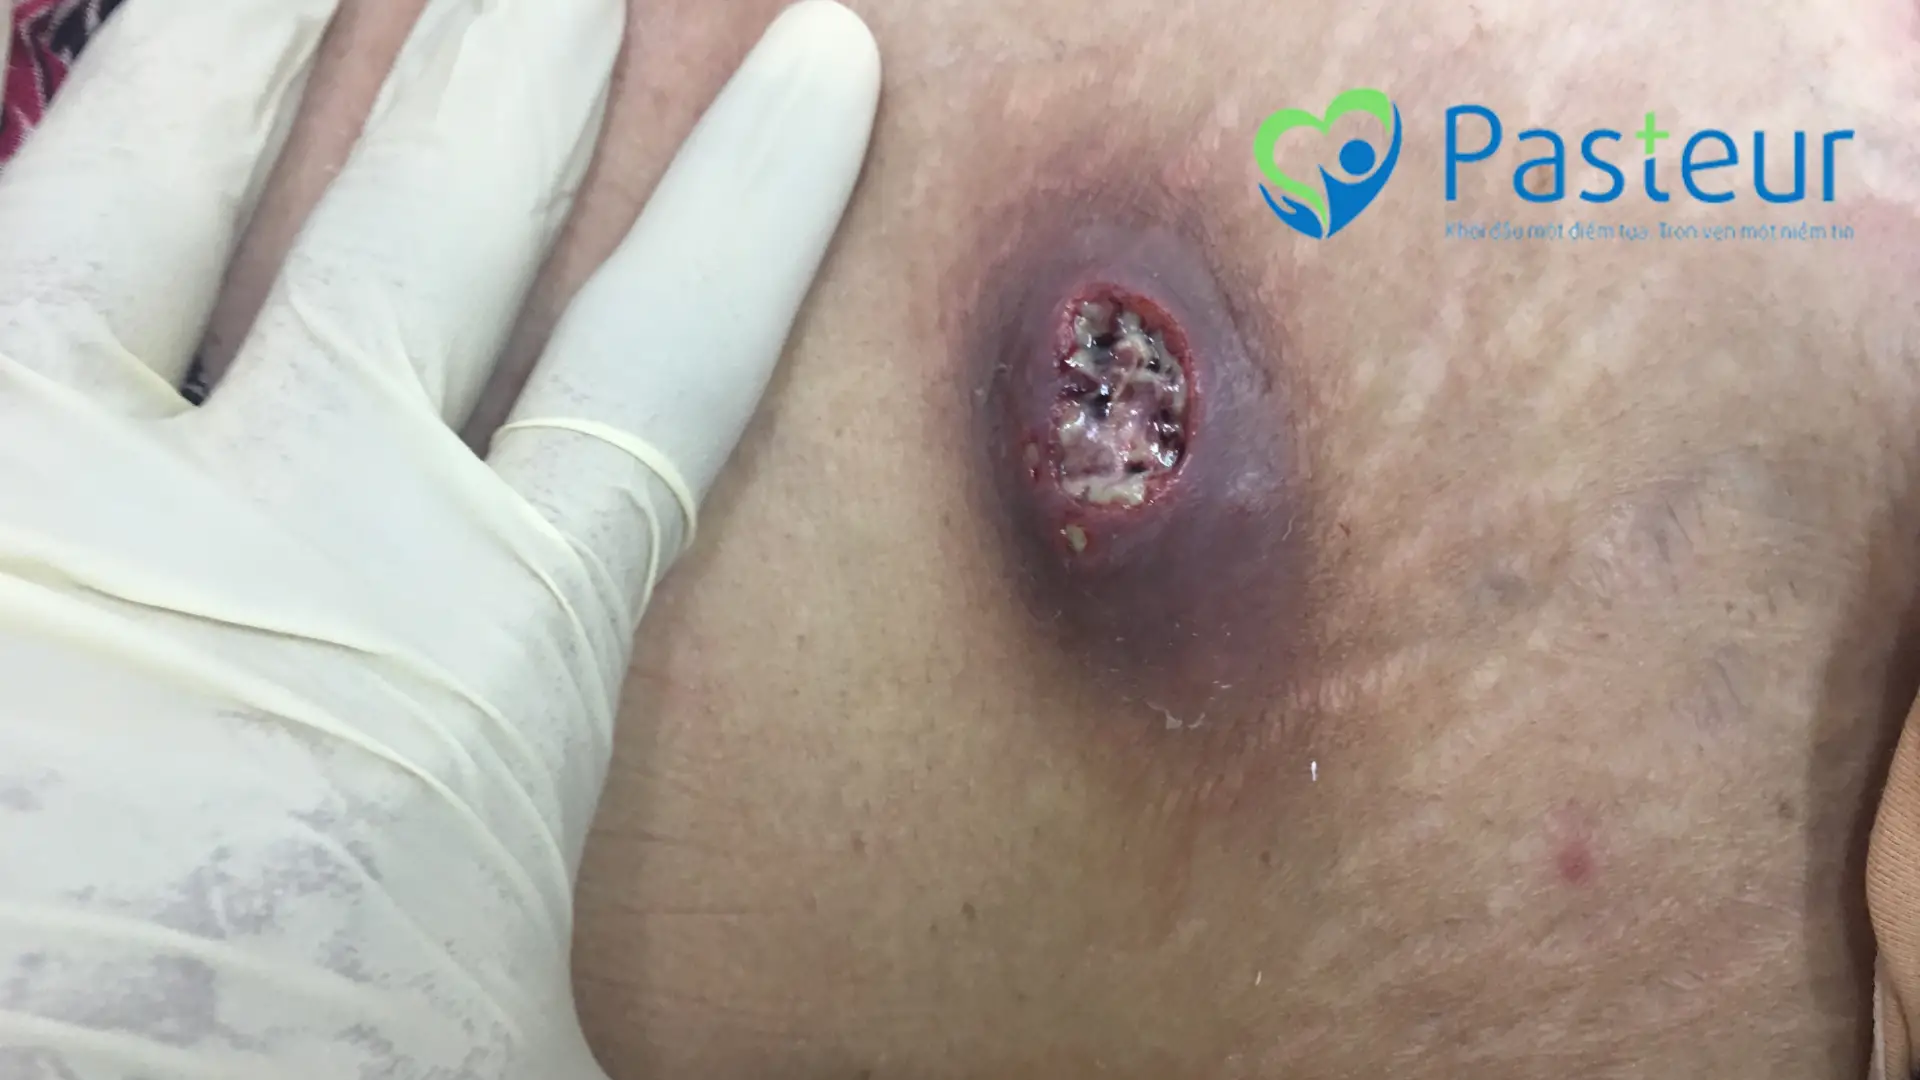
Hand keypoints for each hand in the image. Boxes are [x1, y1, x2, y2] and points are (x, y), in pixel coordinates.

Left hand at [0, 1, 877, 1074]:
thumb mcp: (513, 1036)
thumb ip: (571, 935)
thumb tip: (734, 1007)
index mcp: (482, 652)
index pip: (665, 359)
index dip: (754, 200)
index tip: (822, 61)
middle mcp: (286, 531)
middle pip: (431, 227)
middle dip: (513, 61)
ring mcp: (60, 511)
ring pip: (148, 194)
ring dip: (238, 43)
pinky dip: (8, 164)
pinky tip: (19, 104)